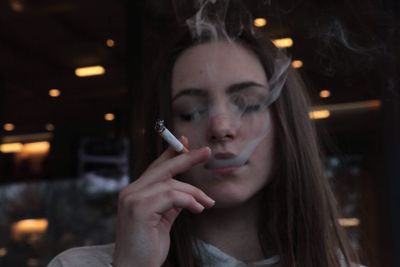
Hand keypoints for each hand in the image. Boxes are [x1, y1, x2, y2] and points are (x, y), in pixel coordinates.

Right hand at [113, 137, 214, 266]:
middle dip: (186, 158)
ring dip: (194, 192)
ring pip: (171, 184)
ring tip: (207, 203)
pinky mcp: (139, 209)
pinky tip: (199, 209)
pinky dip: (189, 201)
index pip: (155, 167)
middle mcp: (130, 192)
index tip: (185, 143)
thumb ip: (171, 202)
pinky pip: (171, 196)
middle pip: (162, 168)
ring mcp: (132, 199)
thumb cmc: (147, 247)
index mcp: (134, 193)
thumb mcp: (162, 220)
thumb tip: (187, 191)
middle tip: (206, 152)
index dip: (171, 154)